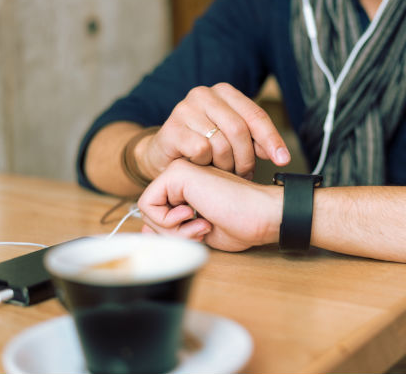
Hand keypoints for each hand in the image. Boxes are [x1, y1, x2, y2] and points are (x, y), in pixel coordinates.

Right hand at [137, 83, 290, 179]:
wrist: (164, 155)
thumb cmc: (202, 146)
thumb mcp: (232, 139)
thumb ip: (254, 140)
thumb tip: (279, 154)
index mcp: (224, 92)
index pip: (256, 115)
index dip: (272, 139)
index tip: (283, 160)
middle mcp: (204, 94)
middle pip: (240, 130)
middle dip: (246, 158)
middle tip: (245, 173)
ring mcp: (185, 109)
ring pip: (221, 143)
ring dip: (227, 165)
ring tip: (223, 171)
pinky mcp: (171, 128)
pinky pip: (201, 150)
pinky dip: (205, 163)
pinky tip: (201, 165)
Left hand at [137, 159, 281, 251]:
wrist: (262, 215)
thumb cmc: (242, 223)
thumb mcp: (199, 232)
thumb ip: (172, 229)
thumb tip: (144, 231)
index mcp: (190, 186)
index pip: (159, 213)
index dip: (175, 234)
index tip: (203, 231)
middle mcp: (183, 175)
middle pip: (151, 212)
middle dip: (173, 232)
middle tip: (201, 229)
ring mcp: (179, 171)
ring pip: (148, 209)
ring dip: (172, 229)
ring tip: (201, 224)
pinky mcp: (176, 172)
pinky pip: (147, 205)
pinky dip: (166, 222)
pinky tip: (193, 216)